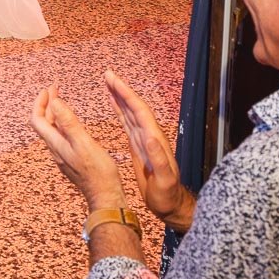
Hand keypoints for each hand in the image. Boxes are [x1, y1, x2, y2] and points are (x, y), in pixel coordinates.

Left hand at [29, 85, 126, 210]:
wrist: (105, 195)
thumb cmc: (98, 172)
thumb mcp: (84, 143)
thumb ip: (68, 122)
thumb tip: (54, 102)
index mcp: (56, 144)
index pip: (37, 119)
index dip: (40, 102)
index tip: (48, 88)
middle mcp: (55, 149)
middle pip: (43, 123)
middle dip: (47, 104)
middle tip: (55, 88)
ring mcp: (63, 154)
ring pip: (52, 129)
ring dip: (54, 112)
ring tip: (61, 100)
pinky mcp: (71, 158)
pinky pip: (61, 136)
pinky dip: (62, 122)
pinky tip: (71, 122)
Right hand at [106, 71, 194, 231]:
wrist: (170, 203)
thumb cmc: (167, 194)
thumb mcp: (164, 179)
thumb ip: (159, 158)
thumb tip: (150, 136)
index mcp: (155, 140)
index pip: (140, 111)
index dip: (127, 95)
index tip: (114, 81)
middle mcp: (150, 135)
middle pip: (134, 107)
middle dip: (121, 90)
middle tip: (108, 75)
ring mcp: (144, 139)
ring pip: (130, 112)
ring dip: (119, 97)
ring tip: (108, 83)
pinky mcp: (138, 145)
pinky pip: (127, 123)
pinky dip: (120, 110)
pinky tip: (114, 103)